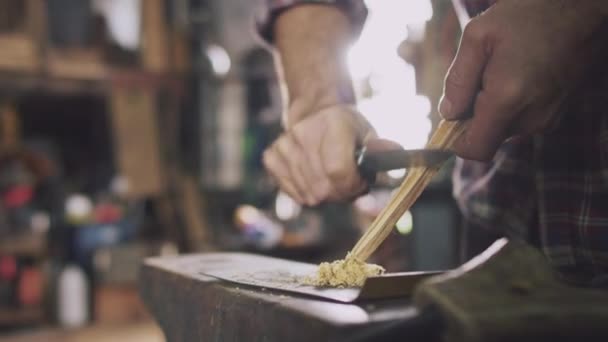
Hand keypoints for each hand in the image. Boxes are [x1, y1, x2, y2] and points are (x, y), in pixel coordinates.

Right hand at [263, 105, 377, 205]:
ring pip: (309, 196)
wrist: (315, 113)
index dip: (352, 186)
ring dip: (325, 195)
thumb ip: (380, 149)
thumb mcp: (367, 133)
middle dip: (341, 194)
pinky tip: (313, 179)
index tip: (359, 184)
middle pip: (324, 188)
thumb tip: (396, 151)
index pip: (338, 171)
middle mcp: (304, 131)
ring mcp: (284, 145)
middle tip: (347, 184)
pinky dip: (307, 194)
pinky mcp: (271, 157)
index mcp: (333, 122)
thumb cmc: (347, 130)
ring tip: (331, 179)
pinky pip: (293, 194)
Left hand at [439, 0, 607, 160]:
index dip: (456, 141)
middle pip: (487, 137)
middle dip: (475, 115)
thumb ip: (458, 80)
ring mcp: (548, 118)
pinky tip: (519, 74)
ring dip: (494, 108)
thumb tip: (448, 113)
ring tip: (504, 70)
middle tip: (482, 76)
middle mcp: (531, 117)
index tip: (453, 117)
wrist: (581, 8)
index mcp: (507, 99)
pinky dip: (512, 105)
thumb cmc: (528, 15)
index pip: (476, 150)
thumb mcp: (478, 36)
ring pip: (504, 128)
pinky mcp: (557, 113)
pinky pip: (522, 120)